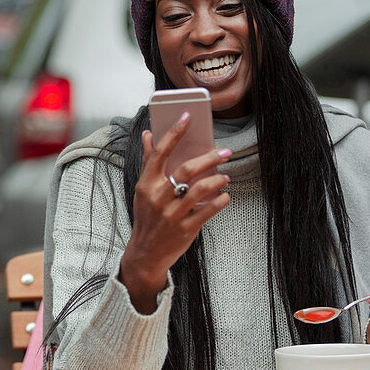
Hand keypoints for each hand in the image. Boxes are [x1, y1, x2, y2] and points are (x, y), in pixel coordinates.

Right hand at [118, 110, 231, 312]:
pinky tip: (225, 195)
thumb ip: (148, 162)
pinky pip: (208, 211)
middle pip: (187, 169)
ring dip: (218, 179)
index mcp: (146, 184)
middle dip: (210, 158)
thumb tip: (148, 134)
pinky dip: (220, 201)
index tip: (188, 116)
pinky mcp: (186, 229)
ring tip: (226, 176)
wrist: (145, 253)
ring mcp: (172, 214)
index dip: (174, 133)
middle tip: (225, 152)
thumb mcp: (143, 190)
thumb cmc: (147, 216)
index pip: (160, 153)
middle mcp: (158, 197)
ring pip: (201, 189)